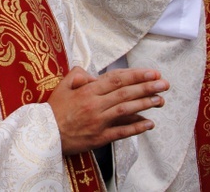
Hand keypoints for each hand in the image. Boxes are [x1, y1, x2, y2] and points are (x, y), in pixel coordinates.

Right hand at [48, 67, 168, 154]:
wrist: (45, 135)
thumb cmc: (54, 109)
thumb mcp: (62, 86)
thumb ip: (77, 75)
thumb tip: (93, 74)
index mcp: (87, 91)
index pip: (116, 79)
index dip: (136, 75)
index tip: (152, 73)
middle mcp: (95, 105)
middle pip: (125, 93)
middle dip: (147, 87)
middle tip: (164, 83)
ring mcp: (98, 122)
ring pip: (126, 111)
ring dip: (145, 104)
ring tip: (160, 100)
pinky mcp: (100, 138)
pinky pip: (121, 132)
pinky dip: (136, 128)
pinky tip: (150, 123)